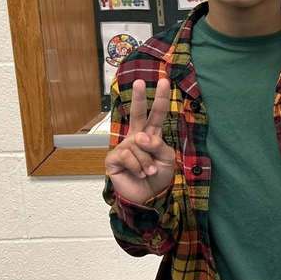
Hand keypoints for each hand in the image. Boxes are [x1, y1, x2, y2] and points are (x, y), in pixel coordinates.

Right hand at [104, 78, 175, 204]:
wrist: (148, 198)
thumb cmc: (158, 177)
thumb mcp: (167, 159)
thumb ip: (158, 145)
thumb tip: (140, 137)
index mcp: (151, 135)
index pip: (157, 114)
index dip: (161, 99)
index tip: (165, 81)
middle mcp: (136, 137)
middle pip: (137, 114)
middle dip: (138, 97)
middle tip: (139, 81)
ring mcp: (124, 147)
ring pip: (138, 145)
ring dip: (147, 162)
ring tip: (148, 172)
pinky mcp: (113, 159)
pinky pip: (127, 156)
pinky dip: (138, 166)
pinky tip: (139, 174)